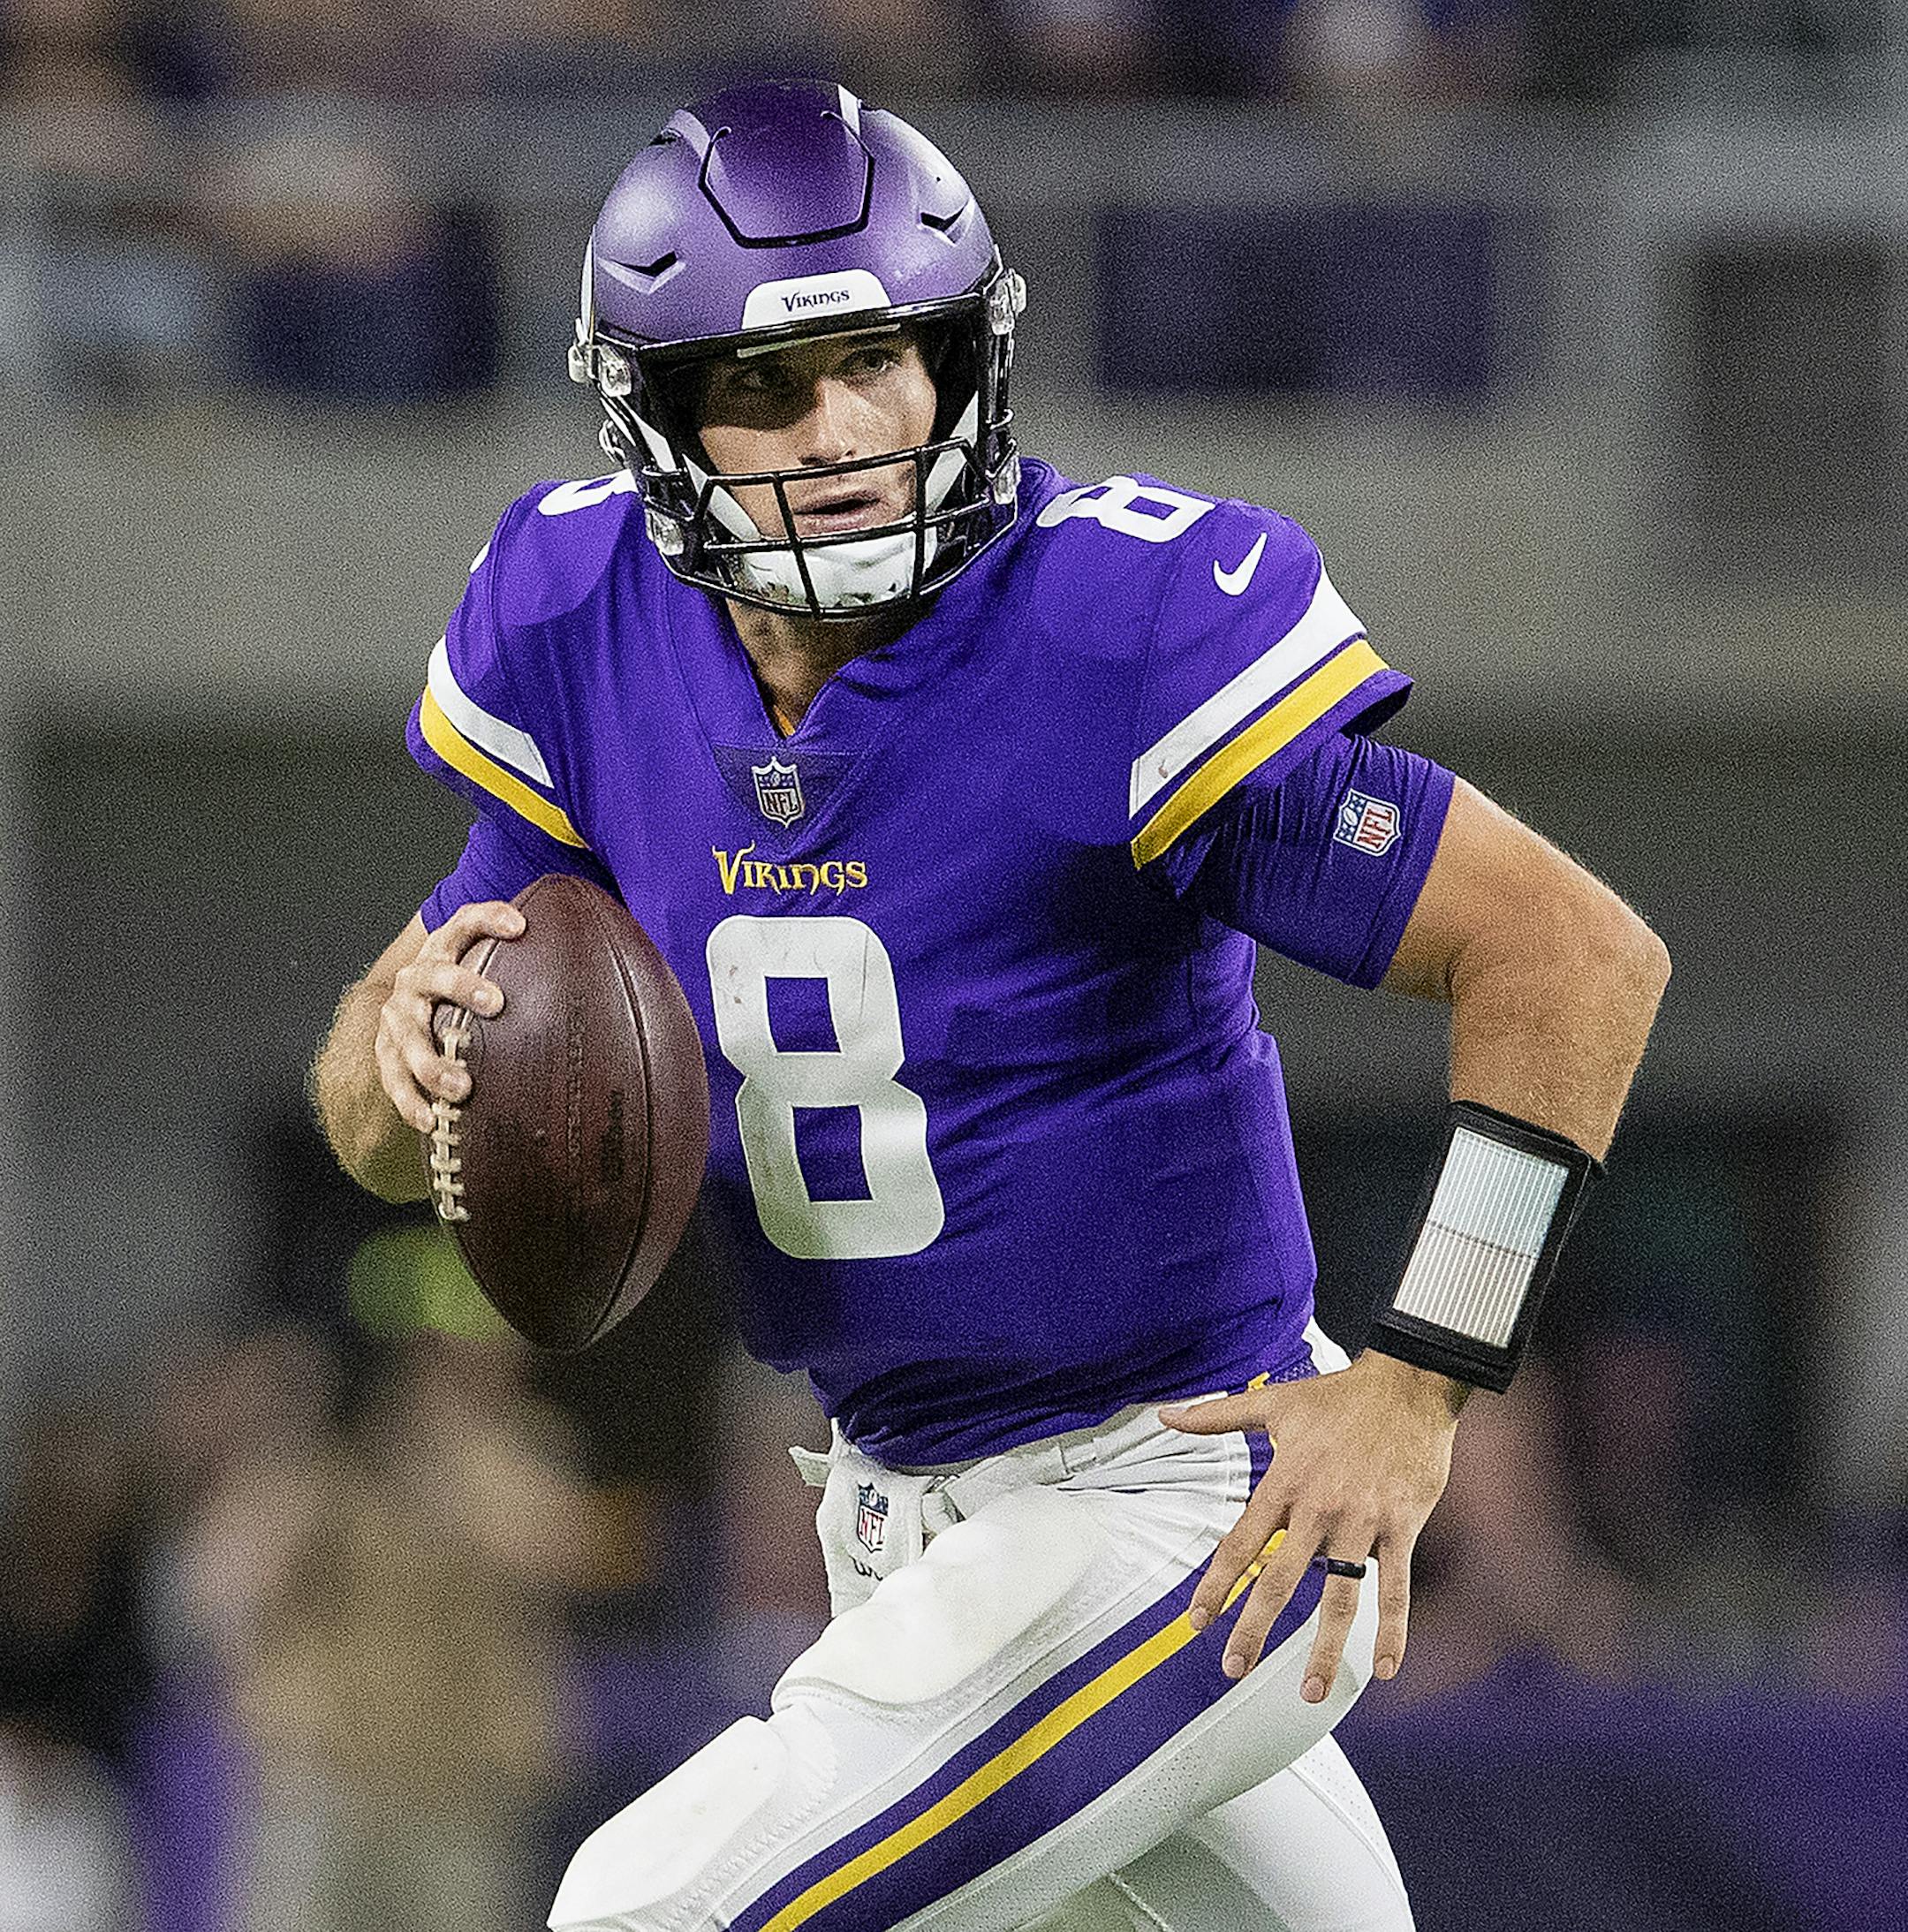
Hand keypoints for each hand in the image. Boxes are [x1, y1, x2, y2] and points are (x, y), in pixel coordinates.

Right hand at [373, 900, 524, 1131]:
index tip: (520, 925)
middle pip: (435, 975)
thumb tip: (608, 953)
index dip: (490, 918)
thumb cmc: (463, 983)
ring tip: (463, 1088)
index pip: (465, 922)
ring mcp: (398, 1016)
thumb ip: (529, 953)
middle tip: (497, 1003)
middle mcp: (416, 978)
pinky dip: (411, 1101)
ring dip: (434, 1063)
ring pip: (410, 1037)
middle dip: (463, 986)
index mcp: (443, 948)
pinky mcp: (386, 1052)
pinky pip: (394, 1079)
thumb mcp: (486, 959)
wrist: (407, 1003)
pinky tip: (432, 1121)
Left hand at [1160, 1351, 1463, 1697]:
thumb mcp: (1273, 1402)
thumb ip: (1217, 1416)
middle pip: (1280, 1580)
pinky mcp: (1402, 1527)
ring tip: (1310, 1692)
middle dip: (1254, 1628)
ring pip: (1339, 1598)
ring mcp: (1362, 1521)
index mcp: (1284, 1482)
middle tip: (1233, 1667)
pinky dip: (1392, 1630)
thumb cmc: (1338, 1396)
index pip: (1240, 1543)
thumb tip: (1164, 1416)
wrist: (1407, 1384)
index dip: (1217, 1584)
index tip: (1196, 1621)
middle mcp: (1319, 1508)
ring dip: (1325, 1650)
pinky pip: (1395, 1587)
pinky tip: (1385, 1669)